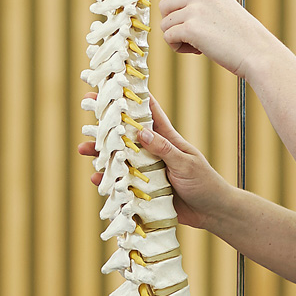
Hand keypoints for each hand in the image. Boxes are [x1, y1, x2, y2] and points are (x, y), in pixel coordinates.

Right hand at [78, 94, 231, 228]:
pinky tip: (96, 179)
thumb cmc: (205, 183)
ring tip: (82, 149)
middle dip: (106, 125)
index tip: (116, 83)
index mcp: (167, 140)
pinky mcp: (145, 190)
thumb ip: (164, 149)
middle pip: (126, 135)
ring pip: (120, 159)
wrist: (212, 212)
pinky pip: (123, 184)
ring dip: (102, 154)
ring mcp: (148, 171)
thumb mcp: (186, 164)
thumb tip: (141, 132)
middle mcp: (154, 152)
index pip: (150, 113)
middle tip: (87, 111)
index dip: (134, 98)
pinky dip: (110, 181)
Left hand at [148, 0, 286, 79]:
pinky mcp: (190, 27)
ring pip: (165, 25)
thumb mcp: (223, 13)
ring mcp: (195, 8)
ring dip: (178, 39)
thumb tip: (175, 22)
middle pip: (165, 6)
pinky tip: (199, 50)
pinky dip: (178, 48)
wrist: (258, 52)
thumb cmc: (242, 39)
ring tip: (202, 44)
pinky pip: (169, 38)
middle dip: (173, 24)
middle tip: (195, 36)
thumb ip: (200, 9)